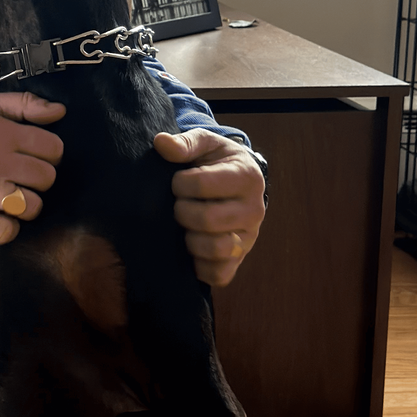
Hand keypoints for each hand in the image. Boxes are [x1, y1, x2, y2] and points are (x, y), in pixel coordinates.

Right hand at [0, 93, 65, 243]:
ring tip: (11, 197)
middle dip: (39, 179)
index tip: (35, 156)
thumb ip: (23, 103)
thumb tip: (59, 112)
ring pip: (31, 206)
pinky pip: (6, 231)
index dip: (50, 153)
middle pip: (46, 178)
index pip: (52, 148)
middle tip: (22, 177)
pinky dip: (6, 228)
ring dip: (25, 205)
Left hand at [154, 130, 264, 286]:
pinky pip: (218, 275)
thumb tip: (161, 143)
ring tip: (186, 226)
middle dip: (182, 212)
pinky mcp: (239, 261)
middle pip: (206, 219)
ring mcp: (249, 238)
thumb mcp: (206, 144)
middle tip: (180, 205)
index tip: (178, 182)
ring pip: (214, 249)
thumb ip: (186, 142)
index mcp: (247, 177)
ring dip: (189, 239)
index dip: (179, 184)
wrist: (238, 182)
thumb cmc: (217, 162)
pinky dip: (199, 265)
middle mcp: (255, 210)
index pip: (201, 184)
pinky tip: (191, 248)